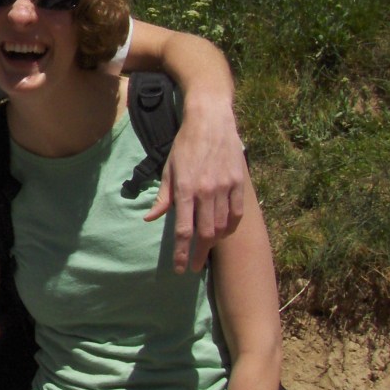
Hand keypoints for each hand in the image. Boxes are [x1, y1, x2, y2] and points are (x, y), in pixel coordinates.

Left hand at [145, 91, 245, 271]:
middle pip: (205, 234)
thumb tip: (150, 218)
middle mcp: (206, 191)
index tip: (180, 268)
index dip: (182, 252)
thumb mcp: (168, 169)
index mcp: (185, 189)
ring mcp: (225, 188)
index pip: (183, 229)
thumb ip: (162, 197)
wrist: (211, 121)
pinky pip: (236, 215)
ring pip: (222, 227)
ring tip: (205, 250)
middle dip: (198, 254)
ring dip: (213, 243)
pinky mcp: (239, 184)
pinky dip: (230, 228)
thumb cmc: (184, 145)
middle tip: (194, 267)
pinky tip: (222, 233)